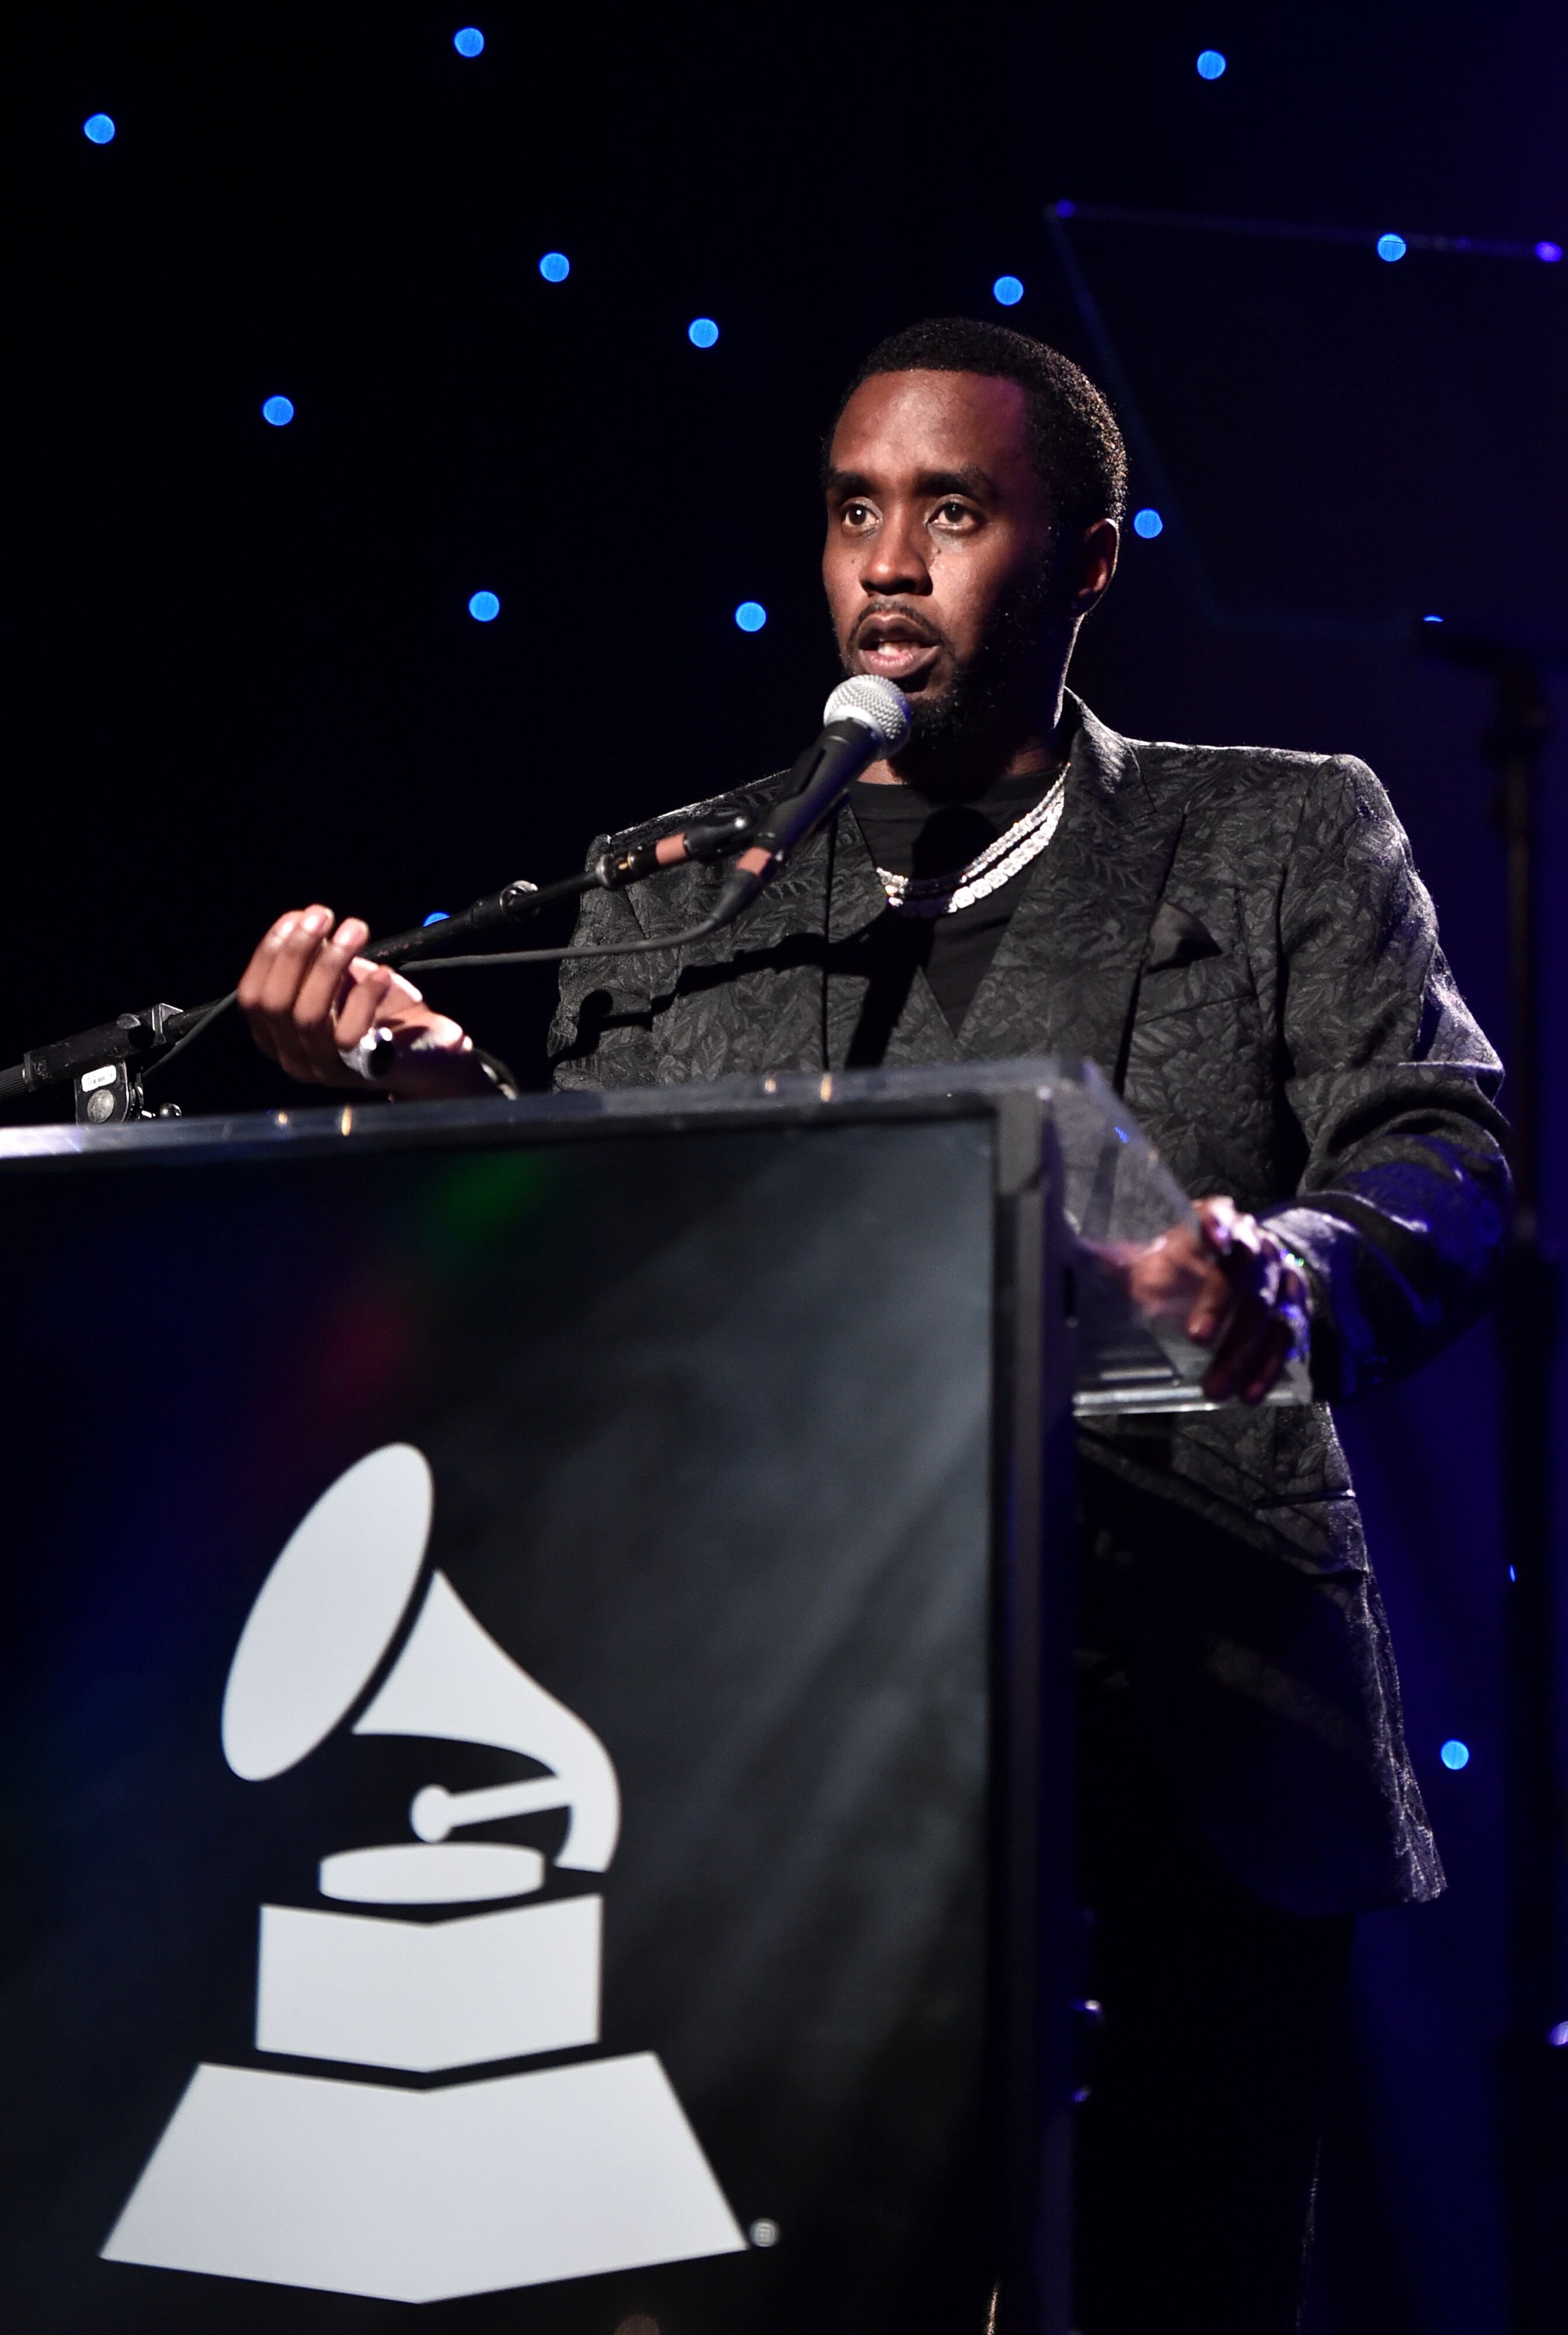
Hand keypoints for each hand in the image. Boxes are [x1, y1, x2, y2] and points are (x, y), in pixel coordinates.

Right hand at [237, 906, 490, 1100]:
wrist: (431, 1050)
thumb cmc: (380, 1009)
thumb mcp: (341, 979)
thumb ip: (316, 958)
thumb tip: (302, 918)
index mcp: (276, 1036)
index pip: (253, 996)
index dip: (270, 953)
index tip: (298, 916)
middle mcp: (292, 1058)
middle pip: (276, 1005)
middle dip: (296, 953)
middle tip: (323, 916)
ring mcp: (323, 1070)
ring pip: (309, 1017)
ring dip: (330, 965)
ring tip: (355, 930)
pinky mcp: (358, 1072)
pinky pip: (348, 1036)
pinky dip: (364, 998)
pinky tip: (382, 973)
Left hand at [1116, 1196, 1310, 1404]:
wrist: (1233, 1270)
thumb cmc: (1180, 1266)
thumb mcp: (1147, 1261)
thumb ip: (1116, 1262)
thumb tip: (1074, 1255)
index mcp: (1214, 1222)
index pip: (1219, 1213)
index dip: (1219, 1223)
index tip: (1213, 1239)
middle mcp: (1253, 1243)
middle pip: (1245, 1269)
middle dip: (1222, 1305)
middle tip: (1196, 1340)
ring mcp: (1278, 1274)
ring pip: (1270, 1308)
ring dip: (1247, 1350)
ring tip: (1218, 1389)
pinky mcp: (1293, 1306)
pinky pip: (1288, 1335)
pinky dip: (1271, 1365)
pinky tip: (1252, 1391)